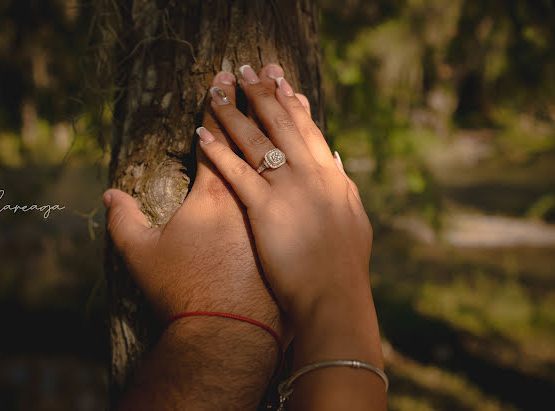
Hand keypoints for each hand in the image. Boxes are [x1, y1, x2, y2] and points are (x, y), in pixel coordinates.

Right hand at [104, 70, 288, 407]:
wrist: (228, 334)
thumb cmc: (184, 294)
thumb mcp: (142, 257)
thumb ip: (122, 221)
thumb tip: (108, 194)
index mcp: (214, 195)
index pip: (217, 141)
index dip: (218, 109)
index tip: (223, 81)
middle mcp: (252, 196)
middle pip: (258, 139)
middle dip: (257, 103)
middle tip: (260, 73)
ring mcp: (281, 213)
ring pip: (293, 155)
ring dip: (293, 122)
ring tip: (294, 93)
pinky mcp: (300, 232)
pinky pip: (313, 187)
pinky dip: (317, 163)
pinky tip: (326, 148)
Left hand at [198, 64, 372, 321]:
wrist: (336, 299)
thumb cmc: (343, 268)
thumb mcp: (353, 220)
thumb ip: (340, 188)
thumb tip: (332, 159)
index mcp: (332, 178)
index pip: (308, 130)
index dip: (292, 103)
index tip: (280, 81)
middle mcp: (312, 175)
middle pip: (282, 125)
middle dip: (262, 94)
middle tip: (246, 69)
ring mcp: (289, 190)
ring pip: (257, 141)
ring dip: (233, 113)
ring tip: (215, 92)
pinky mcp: (265, 210)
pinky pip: (237, 173)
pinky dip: (218, 151)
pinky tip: (201, 134)